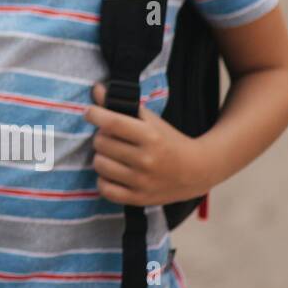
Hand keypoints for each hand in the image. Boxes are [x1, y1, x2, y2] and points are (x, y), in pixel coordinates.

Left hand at [83, 84, 210, 205]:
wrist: (197, 171)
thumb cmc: (169, 141)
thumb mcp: (150, 120)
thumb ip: (121, 105)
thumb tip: (96, 89)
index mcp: (151, 137)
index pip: (111, 123)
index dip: (94, 114)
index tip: (90, 112)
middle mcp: (146, 160)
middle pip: (101, 143)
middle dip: (102, 136)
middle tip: (111, 137)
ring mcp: (142, 181)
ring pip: (99, 164)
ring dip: (101, 157)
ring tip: (113, 155)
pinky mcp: (138, 198)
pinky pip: (104, 188)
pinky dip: (104, 180)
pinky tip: (114, 173)